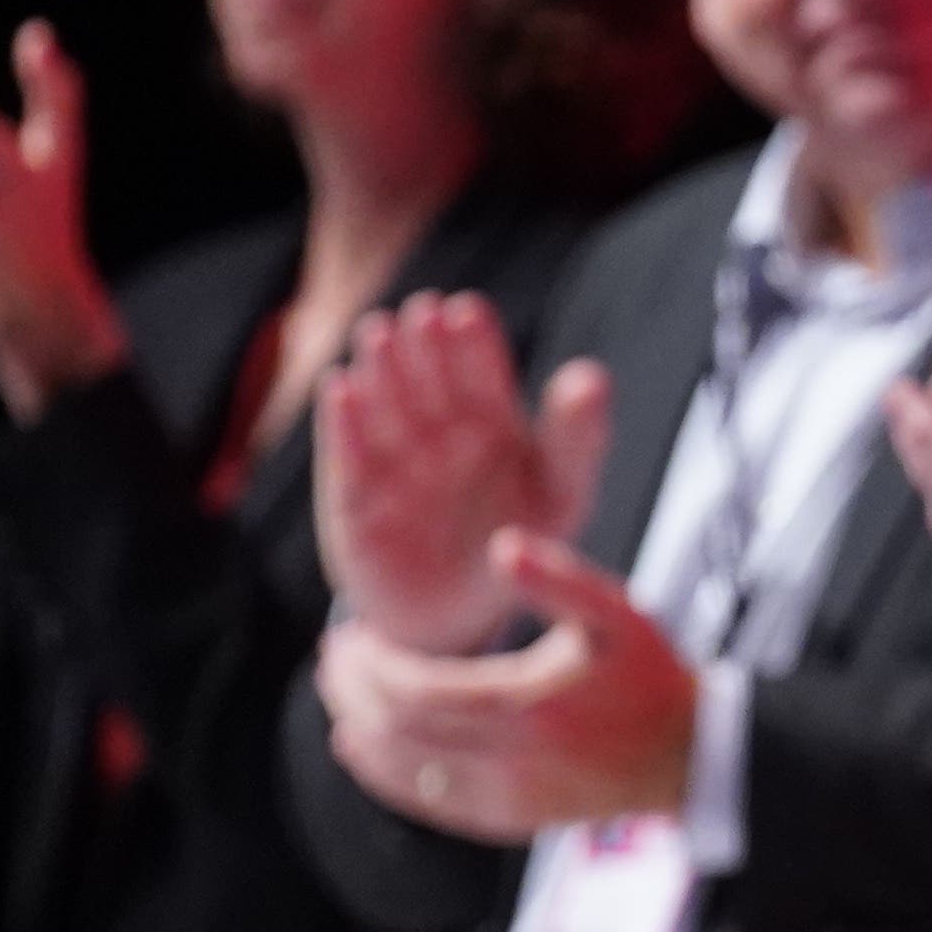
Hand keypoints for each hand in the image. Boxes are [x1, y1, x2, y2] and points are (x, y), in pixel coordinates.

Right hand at [313, 291, 607, 652]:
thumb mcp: (563, 492)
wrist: (463, 619)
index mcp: (491, 423)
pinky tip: (340, 386)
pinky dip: (343, 425)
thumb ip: (577, 437)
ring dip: (382, 371)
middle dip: (424, 347)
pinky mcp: (358, 504)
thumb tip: (592, 374)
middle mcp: (438, 434)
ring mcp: (395, 465)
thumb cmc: (522, 546)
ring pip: (386, 408)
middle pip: (429, 381)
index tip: (467, 311)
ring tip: (381, 332)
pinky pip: (349, 459)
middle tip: (421, 311)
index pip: (482, 374)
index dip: (475, 344)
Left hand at [315, 531, 699, 841]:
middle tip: (334, 657)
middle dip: (352, 692)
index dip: (370, 665)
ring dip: (360, 731)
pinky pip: (428, 802)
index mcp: (528, 704)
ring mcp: (507, 798)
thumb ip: (558, 577)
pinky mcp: (509, 819)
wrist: (691, 754)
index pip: (416, 691)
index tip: (350, 635)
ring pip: (404, 772)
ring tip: (341, 695)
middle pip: (398, 731)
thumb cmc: (650, 674)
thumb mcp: (615, 612)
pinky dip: (384, 775)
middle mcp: (511, 760)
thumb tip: (501, 547)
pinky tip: (362, 749)